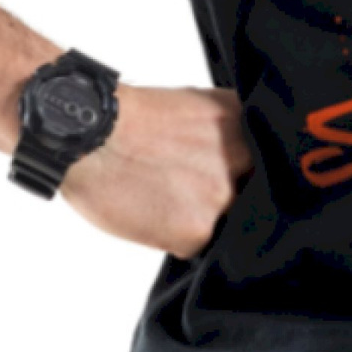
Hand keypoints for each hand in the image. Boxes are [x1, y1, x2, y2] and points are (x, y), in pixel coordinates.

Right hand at [61, 82, 254, 259]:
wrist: (86, 133)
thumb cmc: (127, 118)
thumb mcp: (193, 105)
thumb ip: (225, 132)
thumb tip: (239, 161)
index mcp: (242, 123)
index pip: (265, 165)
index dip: (246, 177)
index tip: (231, 180)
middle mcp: (242, 159)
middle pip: (250, 197)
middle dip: (225, 199)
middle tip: (187, 189)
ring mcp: (222, 196)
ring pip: (224, 225)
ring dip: (200, 220)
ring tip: (162, 198)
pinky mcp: (198, 229)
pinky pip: (198, 247)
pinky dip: (176, 237)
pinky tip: (151, 214)